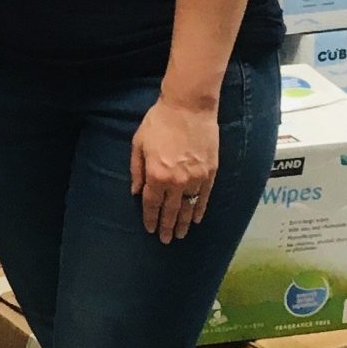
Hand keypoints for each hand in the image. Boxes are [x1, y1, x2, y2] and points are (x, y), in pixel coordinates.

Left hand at [130, 94, 219, 244]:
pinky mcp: (210, 173)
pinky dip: (200, 210)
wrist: (188, 107)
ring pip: (188, 207)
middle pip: (170, 210)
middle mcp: (176, 181)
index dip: (150, 218)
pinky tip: (196, 219)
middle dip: (166, 227)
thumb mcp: (138, 143)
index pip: (152, 203)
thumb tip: (136, 192)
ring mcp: (196, 178)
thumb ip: (137, 170)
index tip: (149, 229)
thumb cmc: (159, 122)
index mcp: (156, 174)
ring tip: (179, 235)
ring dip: (183, 223)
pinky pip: (204, 197)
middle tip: (165, 240)